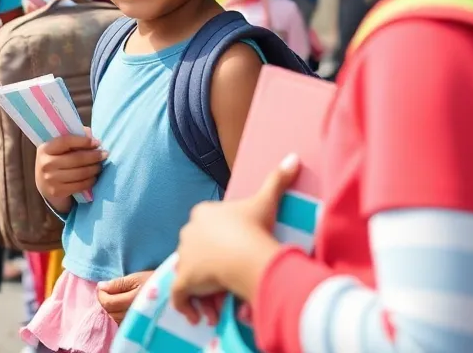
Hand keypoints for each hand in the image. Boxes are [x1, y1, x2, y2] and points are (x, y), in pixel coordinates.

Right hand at [35, 130, 105, 206]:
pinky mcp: (57, 191)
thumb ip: (74, 138)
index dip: (83, 141)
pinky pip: (80, 185)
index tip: (97, 142)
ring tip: (100, 165)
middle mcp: (46, 164)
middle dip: (94, 156)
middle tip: (104, 154)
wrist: (43, 183)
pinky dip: (90, 180)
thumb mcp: (59, 147)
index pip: (66, 141)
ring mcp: (50, 179)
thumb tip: (90, 135)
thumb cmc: (56, 159)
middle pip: (76, 158)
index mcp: (45, 148)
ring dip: (94, 169)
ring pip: (80, 173)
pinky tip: (94, 177)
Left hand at [97, 270, 153, 324]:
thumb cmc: (154, 281)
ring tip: (116, 297)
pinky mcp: (139, 326)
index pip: (108, 303)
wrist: (172, 290)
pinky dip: (118, 314)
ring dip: (112, 308)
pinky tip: (123, 306)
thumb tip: (101, 286)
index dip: (101, 294)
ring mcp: (137, 322)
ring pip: (115, 319)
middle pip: (110, 312)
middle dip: (105, 300)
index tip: (102, 286)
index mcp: (133, 300)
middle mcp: (134, 314)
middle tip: (108, 290)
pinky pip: (122, 323)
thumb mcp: (136, 277)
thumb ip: (118, 283)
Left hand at [170, 153, 298, 322]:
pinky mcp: (182, 280)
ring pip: (190, 274)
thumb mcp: (266, 201)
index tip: (232, 258)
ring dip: (202, 289)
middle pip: (197, 252)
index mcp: (202, 213)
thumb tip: (293, 157)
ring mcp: (184, 256)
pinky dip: (186, 306)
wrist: (246, 254)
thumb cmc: (255, 227)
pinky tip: (199, 315)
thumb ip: (278, 179)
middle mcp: (188, 232)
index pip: (205, 229)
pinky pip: (179, 296)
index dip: (218, 245)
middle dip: (209, 268)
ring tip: (219, 301)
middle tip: (228, 282)